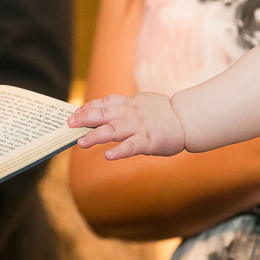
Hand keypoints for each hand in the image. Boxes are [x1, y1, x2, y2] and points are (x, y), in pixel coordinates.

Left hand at [68, 93, 185, 159]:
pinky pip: (132, 146)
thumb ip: (127, 108)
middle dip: (86, 118)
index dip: (90, 107)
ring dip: (96, 136)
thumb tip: (108, 113)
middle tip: (70, 123)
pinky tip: (108, 155)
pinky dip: (119, 150)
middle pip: (105, 114)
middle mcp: (133, 113)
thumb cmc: (166, 114)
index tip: (76, 111)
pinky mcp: (149, 140)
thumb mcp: (144, 104)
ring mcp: (140, 126)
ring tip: (82, 143)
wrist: (189, 119)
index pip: (106, 103)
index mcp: (132, 104)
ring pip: (114, 129)